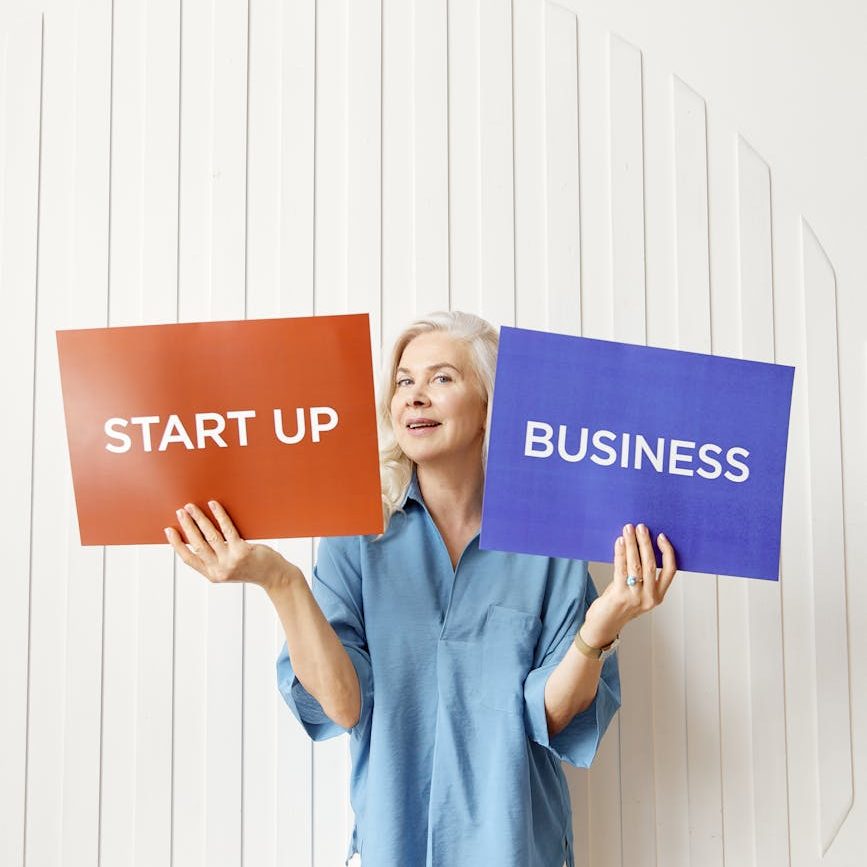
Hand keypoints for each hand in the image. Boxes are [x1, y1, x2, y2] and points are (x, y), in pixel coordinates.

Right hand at [164, 500, 297, 592]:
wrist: (273, 576)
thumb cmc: (250, 568)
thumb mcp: (228, 568)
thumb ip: (214, 558)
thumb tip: (199, 536)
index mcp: (212, 575)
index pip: (188, 559)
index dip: (176, 544)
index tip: (168, 530)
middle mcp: (219, 570)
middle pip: (197, 545)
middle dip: (186, 526)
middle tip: (180, 512)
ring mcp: (231, 561)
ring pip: (210, 536)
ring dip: (199, 519)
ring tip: (191, 507)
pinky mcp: (242, 551)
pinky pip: (227, 529)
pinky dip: (219, 515)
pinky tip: (213, 505)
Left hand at [580, 522, 677, 646]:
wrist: (603, 626)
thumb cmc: (619, 606)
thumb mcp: (637, 593)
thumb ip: (641, 576)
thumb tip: (640, 546)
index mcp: (658, 596)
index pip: (671, 571)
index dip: (667, 552)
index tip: (661, 536)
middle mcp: (650, 597)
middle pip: (652, 564)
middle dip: (646, 543)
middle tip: (641, 527)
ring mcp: (635, 597)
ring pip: (636, 565)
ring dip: (633, 544)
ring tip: (628, 530)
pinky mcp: (620, 595)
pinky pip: (621, 569)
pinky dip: (621, 553)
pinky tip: (620, 542)